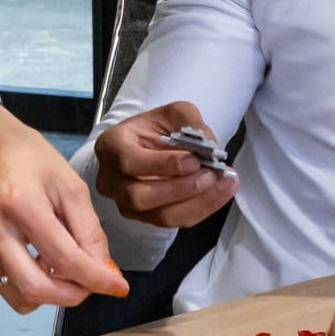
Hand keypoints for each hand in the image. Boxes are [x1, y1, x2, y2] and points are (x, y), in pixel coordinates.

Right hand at [0, 103, 130, 307]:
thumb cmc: (27, 158)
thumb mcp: (69, 184)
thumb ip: (88, 229)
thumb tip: (103, 269)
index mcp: (24, 205)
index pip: (65, 259)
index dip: (96, 279)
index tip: (118, 286)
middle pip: (37, 288)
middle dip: (73, 295)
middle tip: (91, 283)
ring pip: (19, 298)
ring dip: (50, 295)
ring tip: (64, 271)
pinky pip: (4, 288)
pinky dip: (30, 287)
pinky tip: (41, 264)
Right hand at [96, 100, 240, 229]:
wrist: (151, 146)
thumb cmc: (157, 128)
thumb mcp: (173, 113)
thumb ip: (190, 123)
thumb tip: (210, 148)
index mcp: (111, 146)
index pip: (129, 161)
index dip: (163, 165)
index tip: (194, 160)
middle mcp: (111, 179)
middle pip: (140, 196)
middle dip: (181, 189)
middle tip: (212, 175)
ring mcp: (124, 203)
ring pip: (158, 216)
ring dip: (196, 202)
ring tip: (223, 184)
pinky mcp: (144, 218)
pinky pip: (173, 222)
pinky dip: (201, 208)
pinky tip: (220, 193)